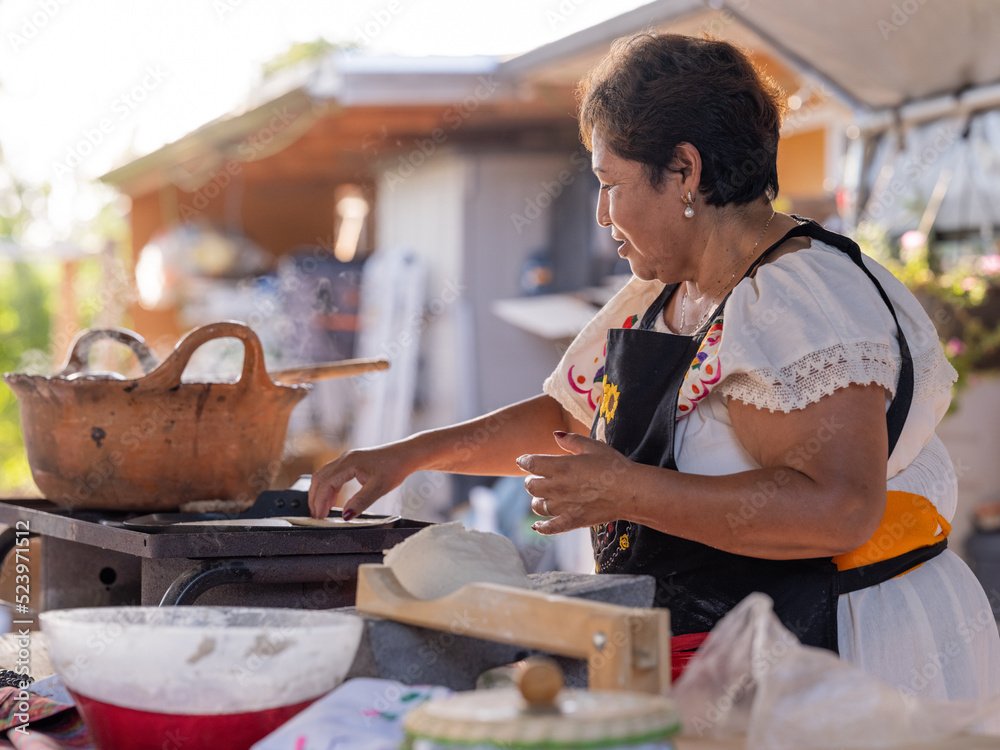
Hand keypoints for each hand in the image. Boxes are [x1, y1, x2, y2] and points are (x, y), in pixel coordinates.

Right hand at [308, 444, 413, 518]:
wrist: (406, 454)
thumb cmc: (395, 467)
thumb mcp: (379, 488)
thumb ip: (361, 502)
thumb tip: (344, 516)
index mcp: (349, 463)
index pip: (326, 483)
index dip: (320, 501)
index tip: (319, 516)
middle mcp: (345, 458)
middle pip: (320, 478)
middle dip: (315, 498)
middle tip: (316, 516)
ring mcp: (347, 459)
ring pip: (324, 476)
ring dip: (320, 493)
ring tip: (321, 510)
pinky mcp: (351, 462)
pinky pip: (333, 475)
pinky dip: (328, 488)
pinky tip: (331, 500)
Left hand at [515, 431, 632, 534]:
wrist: (630, 491)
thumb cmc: (613, 466)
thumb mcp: (593, 446)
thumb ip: (571, 441)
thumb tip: (555, 435)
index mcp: (561, 466)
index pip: (531, 463)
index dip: (524, 461)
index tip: (523, 460)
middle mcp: (558, 487)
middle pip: (530, 486)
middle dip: (531, 480)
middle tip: (537, 477)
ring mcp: (564, 506)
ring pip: (537, 506)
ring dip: (537, 500)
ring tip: (543, 496)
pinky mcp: (573, 521)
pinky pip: (550, 528)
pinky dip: (541, 527)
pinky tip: (536, 526)